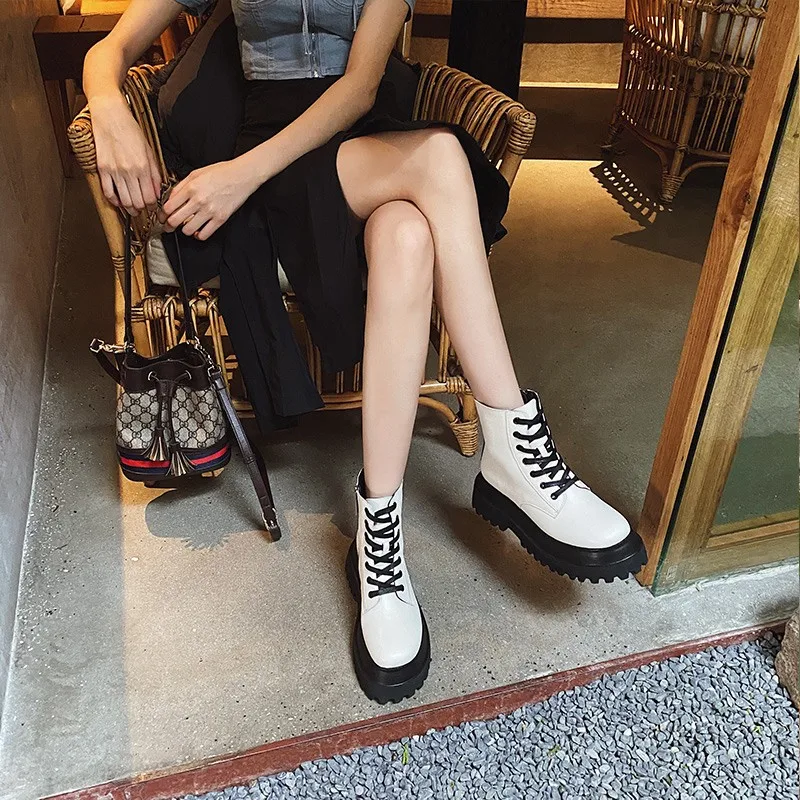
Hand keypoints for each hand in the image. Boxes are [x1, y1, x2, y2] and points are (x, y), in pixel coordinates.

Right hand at [91, 93, 161, 214]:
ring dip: (129, 208)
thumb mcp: (149, 150)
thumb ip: (154, 173)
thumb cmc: (131, 130)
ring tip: (133, 209)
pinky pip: (107, 192)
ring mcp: (114, 170)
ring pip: (123, 201)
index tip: (152, 206)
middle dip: (142, 209)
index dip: (152, 206)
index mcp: (143, 166)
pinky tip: (119, 201)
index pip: (150, 197)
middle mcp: (129, 171)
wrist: (110, 115)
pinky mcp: (102, 168)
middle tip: (143, 209)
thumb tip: (157, 191)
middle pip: (137, 202)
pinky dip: (114, 201)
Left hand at [159, 159, 261, 240]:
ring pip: (188, 230)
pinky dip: (198, 235)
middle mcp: (199, 200)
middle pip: (175, 220)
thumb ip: (181, 186)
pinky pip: (204, 234)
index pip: (168, 207)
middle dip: (168, 226)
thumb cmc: (221, 172)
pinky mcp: (220, 219)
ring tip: (186, 226)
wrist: (241, 175)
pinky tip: (198, 231)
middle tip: (168, 227)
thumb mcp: (195, 173)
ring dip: (184, 230)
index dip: (162, 215)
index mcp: (191, 188)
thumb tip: (170, 199)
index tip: (162, 217)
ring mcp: (210, 211)